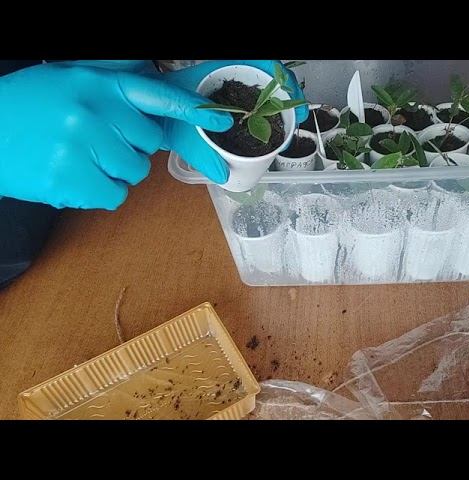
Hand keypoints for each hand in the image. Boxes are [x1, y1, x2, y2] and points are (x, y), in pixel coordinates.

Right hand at [0, 60, 231, 209]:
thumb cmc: (28, 110)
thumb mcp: (68, 83)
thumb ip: (111, 93)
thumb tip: (154, 113)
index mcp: (94, 83)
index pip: (154, 95)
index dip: (190, 108)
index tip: (220, 118)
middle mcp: (92, 111)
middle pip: (147, 143)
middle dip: (128, 146)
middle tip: (92, 141)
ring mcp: (81, 146)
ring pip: (133, 172)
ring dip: (111, 171)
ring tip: (75, 157)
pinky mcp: (72, 180)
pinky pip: (114, 195)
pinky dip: (97, 191)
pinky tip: (71, 176)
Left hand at [160, 60, 308, 181]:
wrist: (147, 109)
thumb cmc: (162, 109)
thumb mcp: (182, 132)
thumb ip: (202, 154)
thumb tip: (223, 174)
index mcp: (222, 70)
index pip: (263, 64)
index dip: (284, 79)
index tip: (292, 98)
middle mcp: (232, 76)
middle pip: (272, 79)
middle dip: (290, 97)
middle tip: (297, 119)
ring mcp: (233, 88)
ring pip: (267, 92)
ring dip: (282, 108)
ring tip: (289, 127)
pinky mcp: (233, 103)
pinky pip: (257, 105)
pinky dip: (269, 116)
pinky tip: (273, 131)